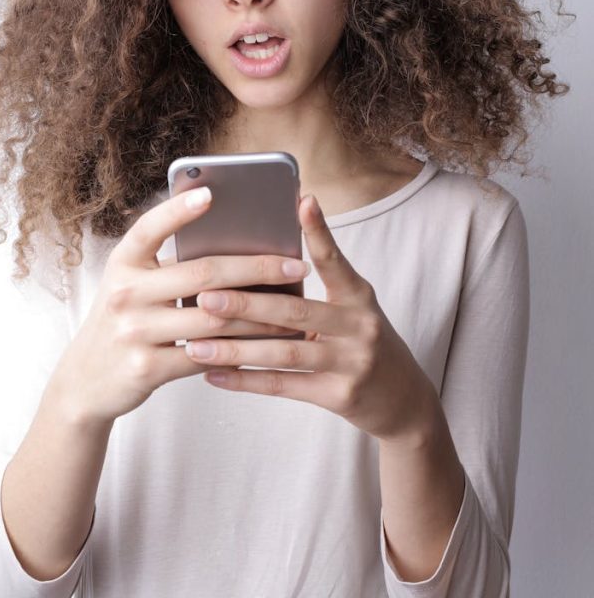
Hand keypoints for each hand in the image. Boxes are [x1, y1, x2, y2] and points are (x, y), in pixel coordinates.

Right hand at [48, 187, 309, 428]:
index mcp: (123, 262)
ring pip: (213, 319)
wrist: (87, 380)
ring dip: (260, 315)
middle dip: (256, 269)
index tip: (211, 193)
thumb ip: (169, 264)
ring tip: (293, 309)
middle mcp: (125, 293)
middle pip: (203, 274)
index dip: (178, 210)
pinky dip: (240, 350)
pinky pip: (206, 357)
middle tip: (295, 265)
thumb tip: (237, 243)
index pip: (150, 228)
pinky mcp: (146, 368)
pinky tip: (267, 344)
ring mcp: (134, 332)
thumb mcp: (133, 282)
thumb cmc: (126, 318)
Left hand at [184, 194, 436, 441]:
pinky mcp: (338, 396)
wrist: (403, 399)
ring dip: (235, 349)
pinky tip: (214, 375)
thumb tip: (265, 256)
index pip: (334, 260)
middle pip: (295, 312)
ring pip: (283, 354)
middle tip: (205, 295)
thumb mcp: (354, 306)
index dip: (319, 231)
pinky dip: (246, 380)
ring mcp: (350, 363)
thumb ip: (322, 284)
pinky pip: (284, 387)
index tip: (302, 201)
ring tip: (196, 344)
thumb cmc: (363, 339)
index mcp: (359, 296)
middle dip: (246, 303)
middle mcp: (359, 326)